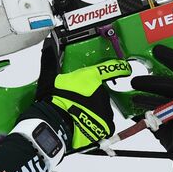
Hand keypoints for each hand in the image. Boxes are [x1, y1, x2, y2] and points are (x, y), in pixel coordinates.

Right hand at [29, 37, 129, 151]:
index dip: (118, 67)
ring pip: (102, 110)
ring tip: (77, 116)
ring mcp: (106, 110)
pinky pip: (103, 124)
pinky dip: (96, 125)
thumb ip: (50, 61)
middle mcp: (102, 93)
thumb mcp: (49, 77)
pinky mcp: (106, 126)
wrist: (57, 125)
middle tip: (76, 102)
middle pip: (100, 93)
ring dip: (93, 112)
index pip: (110, 69)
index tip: (125, 68)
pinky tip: (83, 125)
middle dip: (91, 97)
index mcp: (91, 78)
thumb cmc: (54, 100)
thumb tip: (47, 44)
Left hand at [129, 44, 172, 152]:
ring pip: (172, 87)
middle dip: (170, 59)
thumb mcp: (166, 110)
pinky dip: (150, 103)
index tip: (158, 50)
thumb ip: (156, 99)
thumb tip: (134, 91)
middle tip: (153, 53)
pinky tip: (137, 102)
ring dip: (151, 84)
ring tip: (134, 83)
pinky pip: (166, 106)